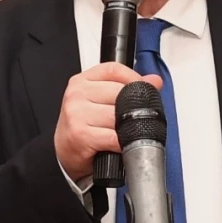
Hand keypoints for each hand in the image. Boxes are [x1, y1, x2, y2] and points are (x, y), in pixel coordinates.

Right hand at [53, 62, 163, 179]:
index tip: (143, 91)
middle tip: (133, 120)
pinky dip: (122, 143)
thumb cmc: (83, 126)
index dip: (134, 79)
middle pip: (120, 93)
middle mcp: (77, 94)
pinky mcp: (81, 134)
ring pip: (119, 116)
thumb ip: (127, 88)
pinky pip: (114, 137)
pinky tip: (120, 145)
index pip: (114, 70)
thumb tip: (155, 80)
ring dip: (128, 129)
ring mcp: (77, 113)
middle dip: (132, 109)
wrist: (66, 152)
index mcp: (82, 81)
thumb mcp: (101, 102)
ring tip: (125, 134)